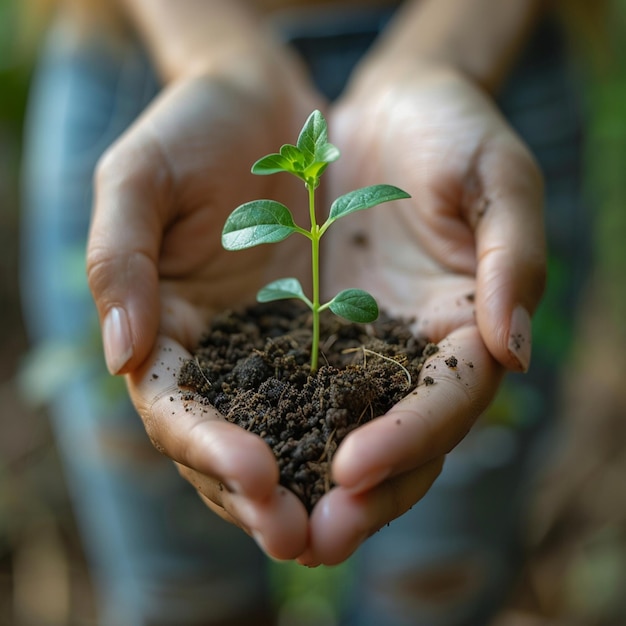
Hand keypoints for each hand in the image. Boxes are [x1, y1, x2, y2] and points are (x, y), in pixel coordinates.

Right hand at [87, 69, 322, 559]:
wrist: (264, 102)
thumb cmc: (191, 129)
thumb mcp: (138, 177)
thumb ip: (118, 259)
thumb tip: (120, 355)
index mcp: (167, 330)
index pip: (176, 413)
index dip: (208, 450)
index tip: (256, 476)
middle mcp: (225, 356)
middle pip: (236, 448)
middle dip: (267, 499)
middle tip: (307, 539)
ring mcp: (282, 350)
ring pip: (296, 439)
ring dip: (320, 488)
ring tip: (351, 525)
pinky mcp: (337, 332)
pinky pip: (351, 393)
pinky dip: (367, 432)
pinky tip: (391, 459)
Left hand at [299, 65, 544, 564]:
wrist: (386, 110)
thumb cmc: (452, 130)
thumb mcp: (496, 175)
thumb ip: (514, 256)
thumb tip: (514, 352)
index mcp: (464, 327)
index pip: (446, 403)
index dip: (408, 439)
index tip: (356, 468)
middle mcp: (407, 353)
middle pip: (392, 445)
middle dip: (355, 497)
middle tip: (306, 538)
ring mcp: (352, 347)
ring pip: (331, 434)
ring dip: (297, 482)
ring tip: (258, 518)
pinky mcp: (300, 330)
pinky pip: (278, 389)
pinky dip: (256, 426)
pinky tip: (224, 455)